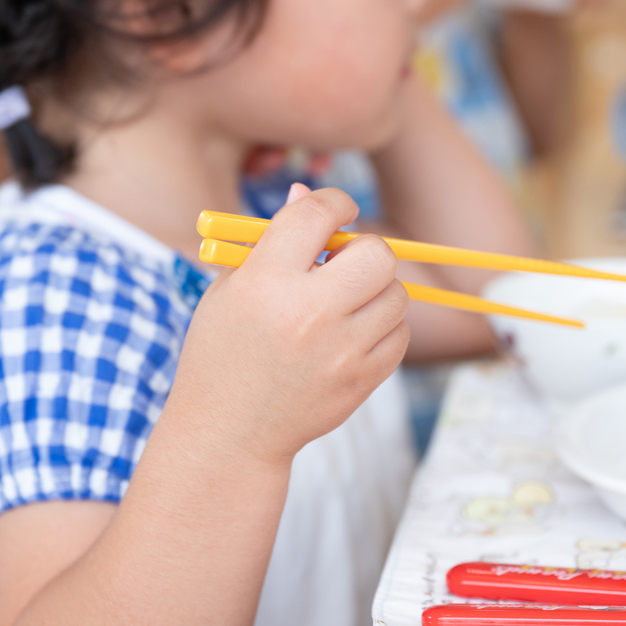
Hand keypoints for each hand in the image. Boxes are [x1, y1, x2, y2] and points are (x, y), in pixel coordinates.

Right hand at [160, 185, 409, 465]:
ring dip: (376, 291)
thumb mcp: (230, 290)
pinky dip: (383, 328)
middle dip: (364, 250)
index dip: (334, 203)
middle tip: (345, 263)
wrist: (229, 433)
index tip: (337, 212)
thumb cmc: (224, 352)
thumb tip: (307, 192)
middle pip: (376, 254)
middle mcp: (308, 313)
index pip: (317, 214)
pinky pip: (400, 335)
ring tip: (345, 304)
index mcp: (266, 281)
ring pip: (396, 294)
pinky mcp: (361, 380)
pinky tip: (352, 335)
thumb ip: (270, 241)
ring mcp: (340, 351)